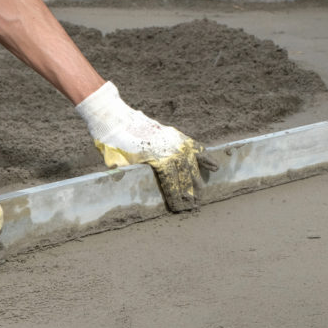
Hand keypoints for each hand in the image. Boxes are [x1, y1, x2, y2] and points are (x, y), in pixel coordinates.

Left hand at [77, 82, 217, 211]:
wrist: (116, 119)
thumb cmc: (113, 143)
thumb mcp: (115, 162)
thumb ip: (124, 174)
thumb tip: (125, 187)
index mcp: (157, 158)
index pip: (171, 182)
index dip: (176, 197)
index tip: (179, 209)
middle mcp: (170, 149)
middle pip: (184, 175)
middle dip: (190, 192)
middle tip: (194, 206)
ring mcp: (174, 141)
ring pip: (191, 162)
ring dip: (198, 178)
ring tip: (203, 191)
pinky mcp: (174, 135)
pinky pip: (193, 147)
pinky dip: (204, 157)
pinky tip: (214, 166)